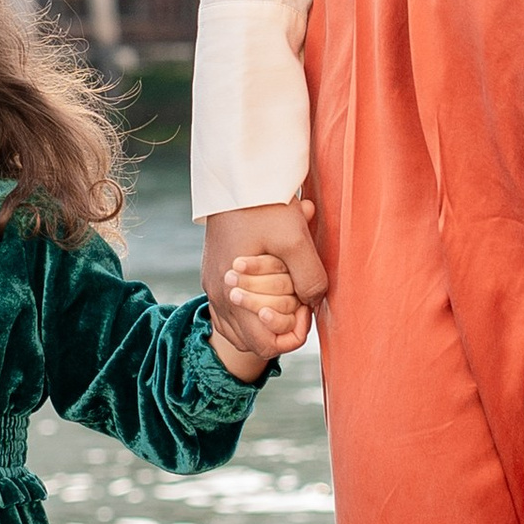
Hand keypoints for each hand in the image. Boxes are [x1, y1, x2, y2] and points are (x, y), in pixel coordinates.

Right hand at [203, 198, 325, 370]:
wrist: (234, 176)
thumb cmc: (265, 205)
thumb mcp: (296, 239)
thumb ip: (310, 278)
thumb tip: (312, 303)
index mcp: (234, 295)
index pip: (266, 347)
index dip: (291, 334)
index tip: (304, 307)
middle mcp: (218, 297)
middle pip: (252, 342)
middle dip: (279, 326)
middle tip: (297, 299)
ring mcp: (211, 286)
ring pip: (238, 329)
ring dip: (262, 320)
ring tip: (284, 294)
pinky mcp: (211, 274)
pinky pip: (227, 311)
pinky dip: (246, 311)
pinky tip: (264, 292)